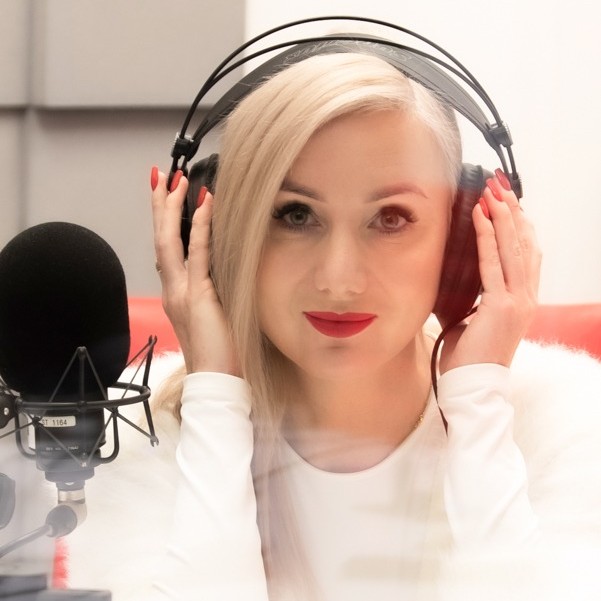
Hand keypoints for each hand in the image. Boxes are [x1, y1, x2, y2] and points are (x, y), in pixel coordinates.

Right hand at [151, 167, 239, 374]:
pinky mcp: (198, 296)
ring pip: (170, 242)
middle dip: (159, 206)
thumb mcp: (214, 313)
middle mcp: (173, 289)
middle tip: (162, 176)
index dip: (163, 221)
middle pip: (160, 239)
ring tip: (175, 181)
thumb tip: (224, 265)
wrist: (216, 380)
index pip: (167, 249)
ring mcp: (182, 292)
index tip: (165, 195)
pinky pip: (198, 255)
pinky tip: (203, 205)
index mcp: (177, 293)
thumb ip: (213, 288)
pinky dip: (200, 228)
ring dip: (171, 209)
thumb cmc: (220, 350)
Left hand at [440, 170, 541, 373]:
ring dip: (503, 216)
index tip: (508, 201)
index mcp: (523, 299)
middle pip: (524, 244)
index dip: (518, 224)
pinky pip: (493, 263)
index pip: (526, 253)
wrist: (471, 385)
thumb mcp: (472, 318)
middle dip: (512, 211)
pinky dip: (486, 236)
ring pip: (514, 248)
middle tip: (500, 184)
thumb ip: (473, 294)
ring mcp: (518, 301)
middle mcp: (527, 297)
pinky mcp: (502, 306)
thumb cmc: (468, 355)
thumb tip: (456, 275)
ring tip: (492, 191)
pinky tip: (480, 216)